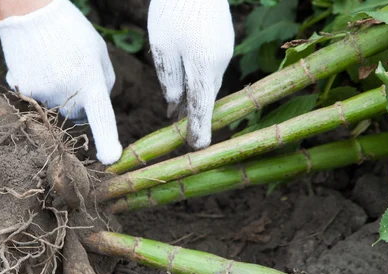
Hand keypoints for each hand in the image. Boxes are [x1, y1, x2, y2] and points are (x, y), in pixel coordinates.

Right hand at [0, 0, 122, 164]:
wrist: (32, 11)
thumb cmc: (72, 32)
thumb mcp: (98, 54)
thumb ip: (103, 83)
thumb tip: (96, 109)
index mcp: (91, 81)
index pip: (102, 117)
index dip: (107, 141)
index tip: (110, 159)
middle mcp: (67, 93)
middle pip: (76, 114)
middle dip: (78, 101)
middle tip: (71, 70)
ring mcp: (43, 93)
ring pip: (55, 107)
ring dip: (57, 93)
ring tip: (52, 63)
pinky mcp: (23, 90)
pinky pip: (35, 97)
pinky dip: (36, 85)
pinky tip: (36, 64)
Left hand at [148, 0, 233, 148]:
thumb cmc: (173, 12)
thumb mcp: (163, 49)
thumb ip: (169, 81)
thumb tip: (174, 106)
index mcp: (203, 67)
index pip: (202, 108)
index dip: (198, 129)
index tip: (197, 147)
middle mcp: (219, 63)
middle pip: (206, 97)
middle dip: (196, 115)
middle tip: (185, 133)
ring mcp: (224, 51)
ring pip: (209, 82)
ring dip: (196, 96)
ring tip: (180, 110)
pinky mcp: (224, 42)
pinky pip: (211, 68)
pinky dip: (200, 79)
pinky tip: (188, 79)